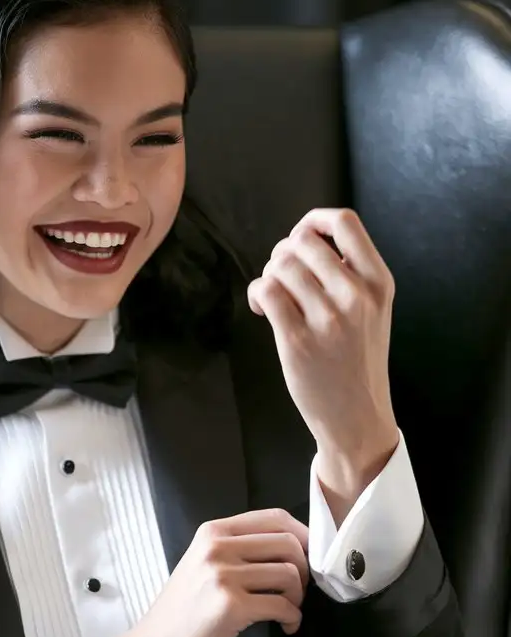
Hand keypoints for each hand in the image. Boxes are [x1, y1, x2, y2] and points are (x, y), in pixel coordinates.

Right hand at [100, 509, 307, 636]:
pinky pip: (283, 606)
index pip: (275, 517)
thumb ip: (237, 550)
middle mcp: (217, 547)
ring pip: (289, 574)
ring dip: (298, 597)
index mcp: (212, 532)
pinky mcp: (231, 606)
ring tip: (287, 611)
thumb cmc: (180, 613)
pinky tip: (286, 627)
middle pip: (289, 543)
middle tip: (296, 592)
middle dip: (304, 569)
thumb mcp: (201, 565)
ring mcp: (223, 576)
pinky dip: (293, 618)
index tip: (308, 558)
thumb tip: (292, 548)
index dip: (303, 536)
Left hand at [246, 208, 397, 473]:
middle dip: (282, 253)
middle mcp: (356, 296)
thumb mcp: (374, 310)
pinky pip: (266, 292)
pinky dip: (257, 293)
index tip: (302, 236)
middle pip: (302, 242)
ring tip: (273, 297)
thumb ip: (350, 274)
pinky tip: (262, 309)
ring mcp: (327, 319)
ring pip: (280, 265)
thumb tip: (304, 241)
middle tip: (282, 277)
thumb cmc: (358, 361)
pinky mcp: (297, 341)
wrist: (357, 416)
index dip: (314, 221)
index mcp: (378, 282)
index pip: (345, 222)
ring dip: (269, 275)